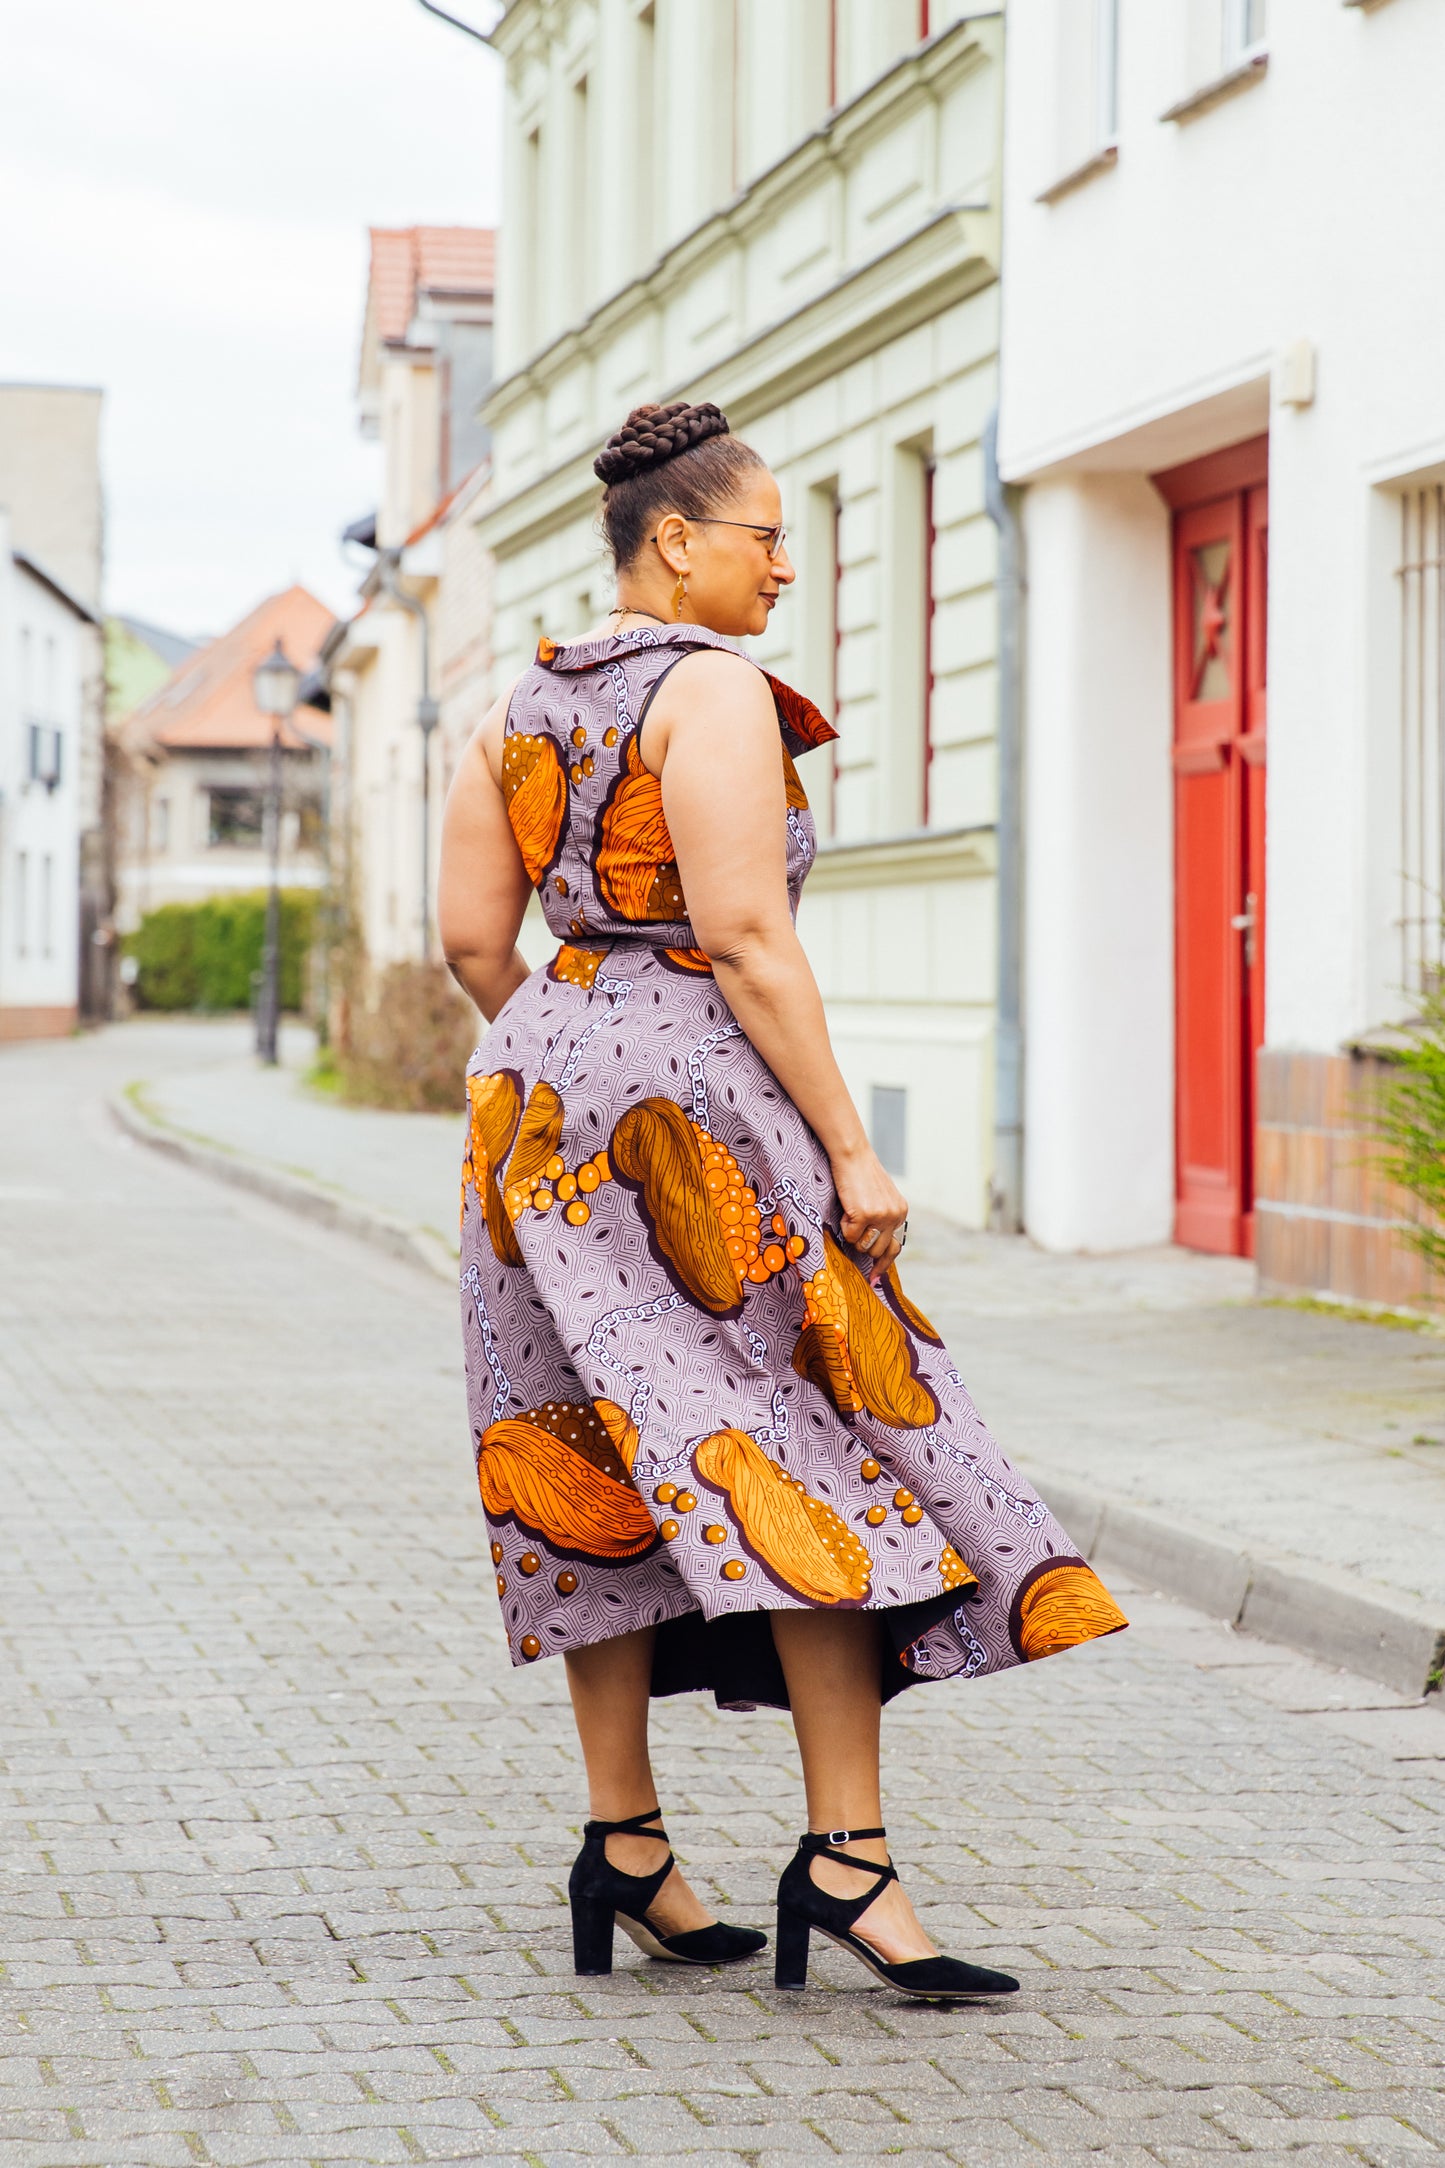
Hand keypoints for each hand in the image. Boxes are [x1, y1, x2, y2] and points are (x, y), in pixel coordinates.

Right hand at [832, 1144, 907, 1282]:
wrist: (852, 1155)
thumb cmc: (859, 1174)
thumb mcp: (879, 1197)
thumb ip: (881, 1219)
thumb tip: (872, 1246)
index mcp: (900, 1212)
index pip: (895, 1247)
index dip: (884, 1264)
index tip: (874, 1279)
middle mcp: (895, 1216)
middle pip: (878, 1250)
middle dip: (862, 1245)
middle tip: (853, 1228)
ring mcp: (881, 1216)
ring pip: (864, 1246)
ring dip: (853, 1235)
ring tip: (850, 1213)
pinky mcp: (865, 1215)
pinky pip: (850, 1235)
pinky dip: (844, 1225)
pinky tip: (846, 1207)